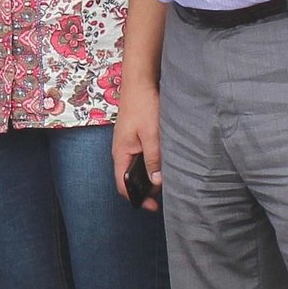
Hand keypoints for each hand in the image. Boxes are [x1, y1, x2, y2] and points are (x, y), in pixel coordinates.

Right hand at [112, 85, 161, 212]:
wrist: (139, 82)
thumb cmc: (143, 106)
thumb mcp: (151, 135)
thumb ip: (153, 159)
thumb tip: (156, 182)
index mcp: (120, 153)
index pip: (123, 185)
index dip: (137, 198)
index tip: (154, 206)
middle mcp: (121, 151)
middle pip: (129, 178)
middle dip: (145, 189)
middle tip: (165, 193)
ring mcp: (127, 144)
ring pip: (136, 168)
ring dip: (149, 176)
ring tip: (167, 180)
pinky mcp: (134, 137)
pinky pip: (140, 157)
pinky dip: (150, 165)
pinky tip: (164, 163)